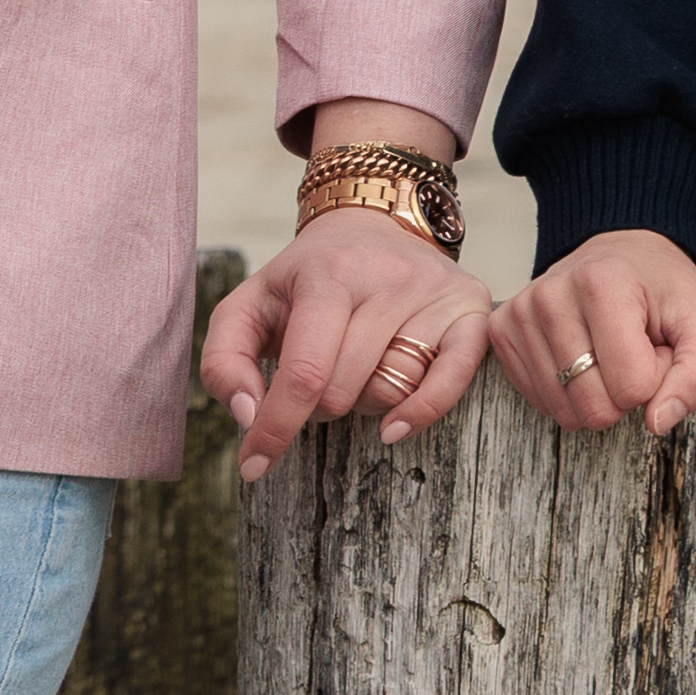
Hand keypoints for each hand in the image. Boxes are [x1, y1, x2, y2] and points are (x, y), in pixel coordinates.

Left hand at [208, 211, 491, 478]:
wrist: (371, 227)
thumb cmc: (303, 281)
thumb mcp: (247, 305)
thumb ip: (224, 362)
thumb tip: (249, 417)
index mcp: (326, 272)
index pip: (304, 371)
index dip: (275, 426)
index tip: (253, 466)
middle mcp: (386, 277)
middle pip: (344, 390)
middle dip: (318, 405)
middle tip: (315, 380)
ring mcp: (434, 293)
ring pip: (392, 391)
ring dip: (363, 403)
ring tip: (355, 369)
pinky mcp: (471, 310)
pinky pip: (451, 381)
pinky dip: (421, 413)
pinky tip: (393, 429)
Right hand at [485, 229, 695, 437]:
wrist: (620, 254)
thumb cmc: (663, 292)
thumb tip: (657, 422)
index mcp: (602, 284)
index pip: (634, 386)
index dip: (658, 379)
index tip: (657, 347)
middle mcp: (550, 295)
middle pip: (595, 405)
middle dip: (626, 394)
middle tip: (633, 354)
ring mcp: (519, 313)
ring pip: (565, 409)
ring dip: (596, 393)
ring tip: (607, 353)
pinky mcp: (501, 331)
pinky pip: (539, 400)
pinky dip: (567, 393)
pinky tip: (579, 359)